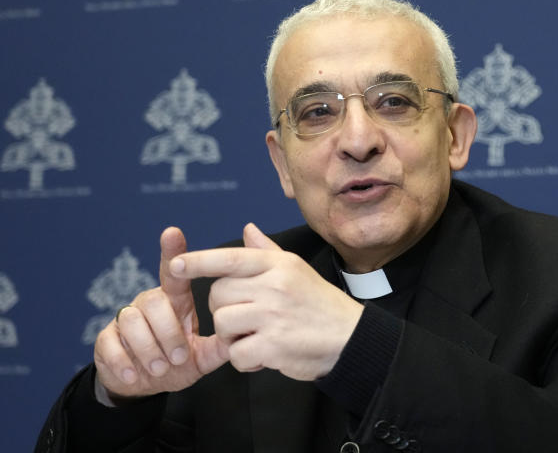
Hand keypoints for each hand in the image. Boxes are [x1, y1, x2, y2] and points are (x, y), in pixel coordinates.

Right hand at [93, 228, 229, 399]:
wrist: (145, 386)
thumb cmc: (177, 363)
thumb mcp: (203, 356)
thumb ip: (220, 345)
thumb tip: (243, 333)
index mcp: (174, 301)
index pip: (174, 272)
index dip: (172, 251)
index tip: (172, 232)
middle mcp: (149, 303)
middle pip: (155, 301)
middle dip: (169, 333)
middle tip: (179, 358)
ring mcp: (125, 319)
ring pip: (131, 320)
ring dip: (149, 348)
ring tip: (161, 368)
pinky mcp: (106, 339)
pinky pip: (110, 342)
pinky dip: (124, 361)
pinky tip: (135, 374)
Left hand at [171, 223, 363, 380]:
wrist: (350, 338)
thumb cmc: (320, 304)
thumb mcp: (297, 270)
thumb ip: (267, 251)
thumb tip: (247, 228)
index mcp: (279, 265)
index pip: (230, 258)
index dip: (198, 261)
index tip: (175, 264)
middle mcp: (275, 286)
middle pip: (218, 295)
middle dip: (224, 309)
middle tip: (248, 318)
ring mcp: (273, 316)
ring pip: (222, 324)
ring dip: (232, 337)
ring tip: (257, 336)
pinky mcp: (273, 346)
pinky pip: (235, 353)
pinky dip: (245, 360)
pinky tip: (264, 355)